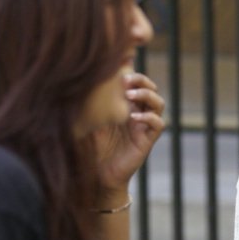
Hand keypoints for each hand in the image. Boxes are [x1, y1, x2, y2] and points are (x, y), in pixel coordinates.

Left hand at [94, 71, 166, 198]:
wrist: (96, 174)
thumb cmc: (90, 146)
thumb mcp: (89, 119)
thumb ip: (90, 102)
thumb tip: (80, 79)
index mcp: (124, 105)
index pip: (134, 82)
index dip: (132, 71)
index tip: (120, 64)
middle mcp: (137, 112)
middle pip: (150, 87)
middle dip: (141, 80)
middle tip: (125, 80)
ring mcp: (144, 126)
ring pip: (158, 103)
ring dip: (147, 95)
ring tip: (130, 95)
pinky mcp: (147, 140)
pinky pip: (158, 124)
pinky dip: (149, 117)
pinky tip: (134, 117)